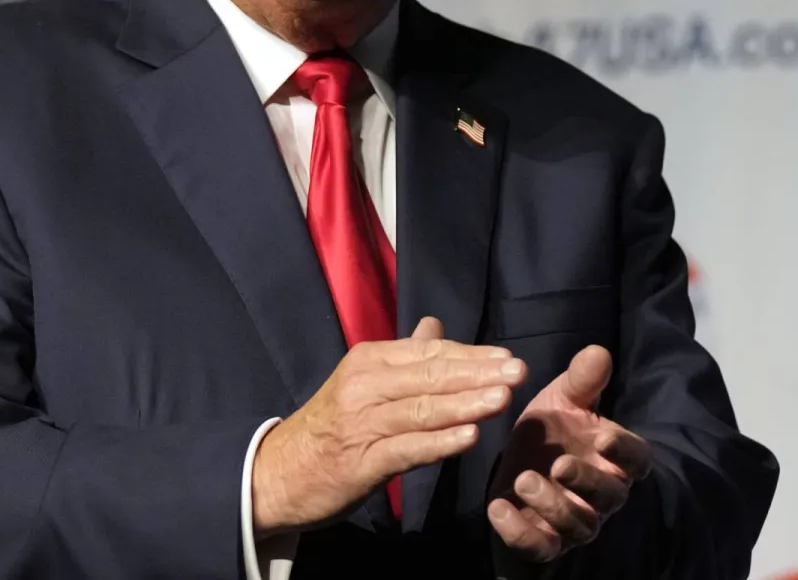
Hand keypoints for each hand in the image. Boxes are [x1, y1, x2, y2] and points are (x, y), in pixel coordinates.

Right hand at [252, 316, 526, 536]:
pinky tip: (469, 437)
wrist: (279, 472)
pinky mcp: (362, 461)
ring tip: (502, 399)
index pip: (428, 353)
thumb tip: (435, 326)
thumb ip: (404, 356)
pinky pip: (407, 449)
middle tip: (519, 371)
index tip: (508, 357)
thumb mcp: (363, 381)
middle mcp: (365, 385)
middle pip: (430, 376)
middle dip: (478, 374)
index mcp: (368, 361)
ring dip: (465, 404)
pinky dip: (439, 442)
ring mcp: (362, 423)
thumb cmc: (332, 425)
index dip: (471, 355)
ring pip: (422, 410)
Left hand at [487, 345, 651, 562]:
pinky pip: (541, 547)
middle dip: (586, 482)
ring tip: (523, 479)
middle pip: (608, 497)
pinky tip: (497, 509)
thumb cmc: (553, 428)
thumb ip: (582, 380)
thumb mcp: (563, 399)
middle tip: (559, 465)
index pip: (636, 459)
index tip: (605, 436)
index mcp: (614, 458)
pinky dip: (520, 533)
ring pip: (578, 525)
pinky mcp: (546, 540)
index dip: (624, 451)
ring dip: (552, 505)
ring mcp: (575, 522)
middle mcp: (602, 495)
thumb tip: (598, 350)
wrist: (520, 460)